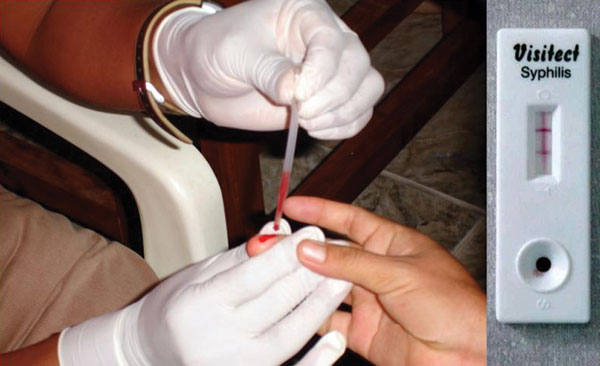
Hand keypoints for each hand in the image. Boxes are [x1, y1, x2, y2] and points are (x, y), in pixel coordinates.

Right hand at [59, 226, 350, 365]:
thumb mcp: (200, 273)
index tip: (311, 233)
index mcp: (198, 303)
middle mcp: (215, 338)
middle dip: (310, 273)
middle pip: (276, 303)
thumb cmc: (174, 307)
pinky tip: (337, 340)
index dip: (287, 253)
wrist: (149, 353)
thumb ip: (243, 254)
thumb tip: (280, 228)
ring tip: (344, 282)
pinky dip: (316, 362)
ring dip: (320, 308)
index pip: (253, 274)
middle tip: (335, 250)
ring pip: (288, 336)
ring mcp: (232, 364)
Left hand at [153, 0, 383, 138]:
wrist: (202, 77)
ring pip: (368, 88)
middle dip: (335, 95)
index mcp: (306, 14)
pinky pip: (357, 113)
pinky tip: (316, 130)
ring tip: (308, 123)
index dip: (323, 71)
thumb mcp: (235, 52)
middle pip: (359, 65)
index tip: (299, 94)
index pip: (333, 40)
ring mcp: (330, 71)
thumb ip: (267, 70)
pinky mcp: (327, 99)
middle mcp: (326, 39)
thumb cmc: (216, 50)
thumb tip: (296, 93)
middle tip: (302, 113)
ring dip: (345, 112)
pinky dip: (345, 127)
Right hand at [249, 197, 485, 365]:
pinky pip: (331, 321)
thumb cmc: (455, 306)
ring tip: (278, 276)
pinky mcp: (364, 331)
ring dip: (304, 282)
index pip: (349, 220)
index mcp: (391, 245)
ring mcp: (369, 301)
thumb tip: (311, 250)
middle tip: (274, 246)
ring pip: (326, 287)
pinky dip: (312, 318)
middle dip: (303, 250)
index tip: (293, 205)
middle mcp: (377, 271)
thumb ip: (352, 263)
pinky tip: (296, 310)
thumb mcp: (399, 274)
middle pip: (332, 255)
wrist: (468, 355)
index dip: (320, 210)